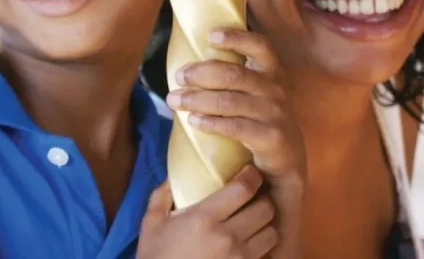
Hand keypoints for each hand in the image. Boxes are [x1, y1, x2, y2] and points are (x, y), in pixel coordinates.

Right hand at [137, 165, 278, 258]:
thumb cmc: (156, 258)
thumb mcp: (151, 225)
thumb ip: (161, 196)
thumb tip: (172, 177)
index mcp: (204, 218)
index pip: (243, 189)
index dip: (252, 177)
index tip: (250, 173)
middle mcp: (226, 238)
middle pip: (265, 209)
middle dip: (262, 201)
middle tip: (253, 200)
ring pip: (272, 234)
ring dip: (265, 227)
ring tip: (254, 225)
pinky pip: (265, 256)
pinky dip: (262, 250)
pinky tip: (249, 247)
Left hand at [166, 28, 305, 257]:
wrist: (284, 172)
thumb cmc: (257, 128)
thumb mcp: (250, 99)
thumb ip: (229, 81)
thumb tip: (186, 67)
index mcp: (271, 75)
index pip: (260, 46)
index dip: (237, 37)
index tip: (210, 35)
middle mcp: (277, 91)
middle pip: (235, 73)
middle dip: (202, 72)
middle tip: (177, 76)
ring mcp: (277, 115)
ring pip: (231, 100)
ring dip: (198, 99)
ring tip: (174, 100)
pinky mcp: (273, 139)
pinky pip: (237, 127)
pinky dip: (212, 123)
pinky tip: (193, 123)